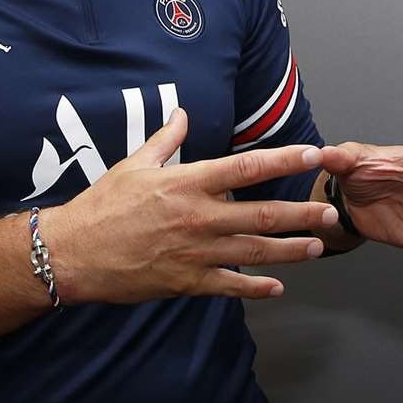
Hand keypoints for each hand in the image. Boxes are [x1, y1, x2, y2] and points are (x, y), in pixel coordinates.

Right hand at [42, 109, 338, 302]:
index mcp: (188, 183)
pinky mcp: (186, 281)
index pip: (246, 167)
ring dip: (290, 250)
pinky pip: (229, 285)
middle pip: (262, 214)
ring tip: (318, 247)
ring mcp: (195, 252)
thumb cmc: (102, 205)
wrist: (72, 253)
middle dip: (301, 214)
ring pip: (254, 251)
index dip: (283, 160)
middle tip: (331, 213)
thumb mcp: (134, 164)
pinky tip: (277, 287)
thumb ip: (166, 140)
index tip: (313, 154)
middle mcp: (198, 216)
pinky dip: (256, 287)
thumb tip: (183, 114)